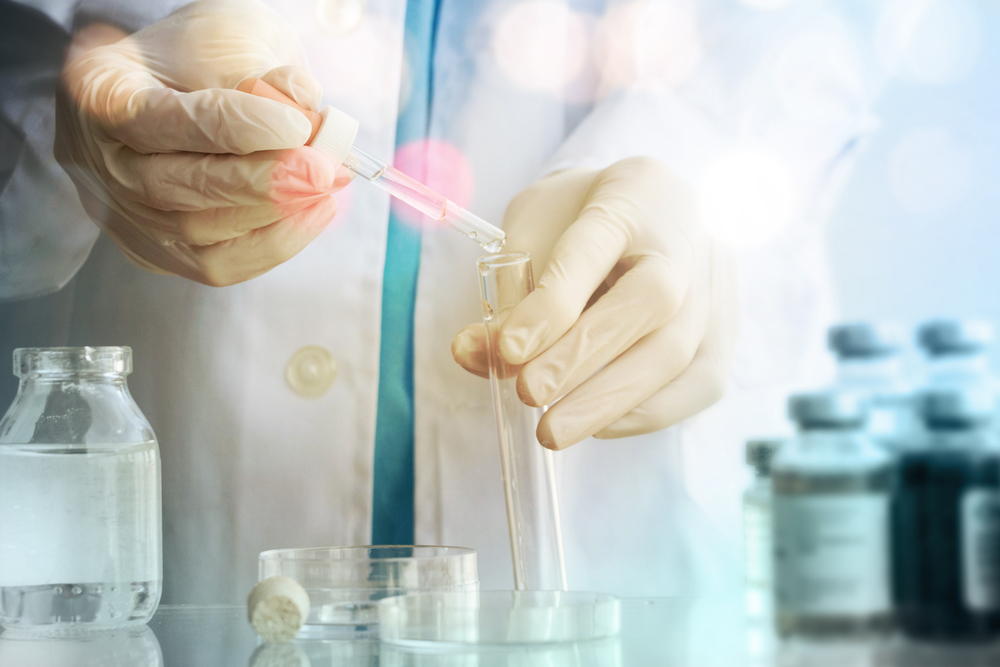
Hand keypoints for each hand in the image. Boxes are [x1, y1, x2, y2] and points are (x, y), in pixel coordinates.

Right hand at [55, 0, 348, 285]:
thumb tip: (306, 107)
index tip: (297, 125)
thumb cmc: (200, 58)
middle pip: (178, 185)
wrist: (179, 86)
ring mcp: (126, 214)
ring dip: (275, 213)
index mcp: (100, 91)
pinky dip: (273, 242)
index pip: (165, 120)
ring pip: (198, 231)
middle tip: (321, 169)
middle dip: (261, 182)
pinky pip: (218, 264)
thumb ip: (263, 72)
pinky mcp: (160, 252)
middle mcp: (102, 161)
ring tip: (326, 183)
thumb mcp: (229, 38)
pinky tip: (312, 212)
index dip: (236, 127)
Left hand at [452, 157, 738, 449]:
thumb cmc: (584, 218)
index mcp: (634, 191)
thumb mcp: (535, 228)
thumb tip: (472, 353)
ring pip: (678, 351)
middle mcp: (688, 235)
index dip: (552, 303)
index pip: (593, 247)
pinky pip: (700, 382)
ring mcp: (716, 284)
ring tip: (553, 431)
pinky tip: (599, 424)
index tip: (509, 352)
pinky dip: (646, 412)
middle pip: (651, 302)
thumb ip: (508, 287)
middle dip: (582, 358)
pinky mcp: (727, 329)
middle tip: (529, 396)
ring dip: (609, 400)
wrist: (656, 212)